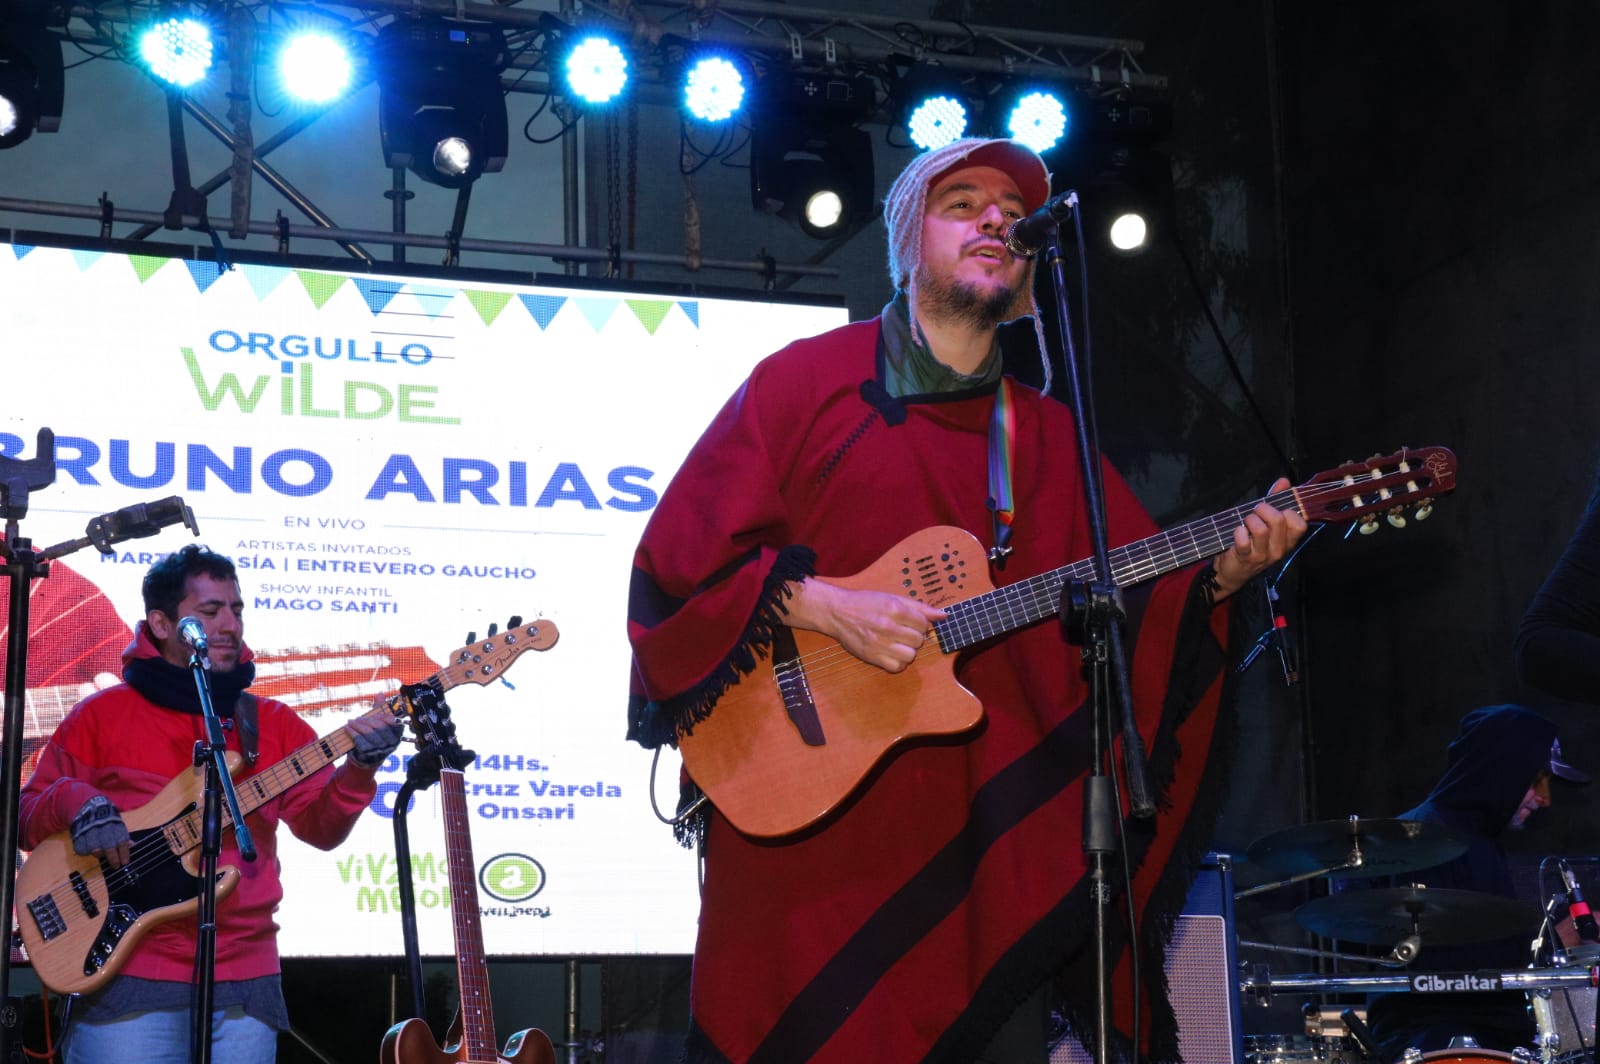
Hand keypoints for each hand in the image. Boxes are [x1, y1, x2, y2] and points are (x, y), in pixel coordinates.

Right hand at [70, 794, 129, 868]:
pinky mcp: (77, 834)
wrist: (88, 807)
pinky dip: (85, 851)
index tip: (125, 862)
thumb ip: (123, 836)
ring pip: (94, 848)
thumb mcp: (117, 824)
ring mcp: (89, 830)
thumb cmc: (107, 820)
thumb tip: (132, 846)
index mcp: (115, 823)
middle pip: (108, 845)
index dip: (124, 852)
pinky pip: (81, 848)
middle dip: (112, 857)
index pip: (121, 839)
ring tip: (101, 855)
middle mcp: (103, 826)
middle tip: (115, 866)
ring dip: (99, 854)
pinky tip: (89, 850)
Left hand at [347, 705, 404, 768]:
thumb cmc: (375, 735)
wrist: (367, 756)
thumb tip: (380, 693)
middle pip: (380, 728)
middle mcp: (391, 743)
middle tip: (358, 718)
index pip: (393, 723)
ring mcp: (380, 749)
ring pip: (369, 734)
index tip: (376, 714)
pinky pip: (360, 741)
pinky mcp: (369, 754)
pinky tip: (347, 728)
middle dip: (367, 721)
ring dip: (358, 726)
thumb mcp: (378, 721)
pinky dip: (353, 733)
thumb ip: (380, 707)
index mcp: (397, 733)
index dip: (384, 718)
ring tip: (350, 721)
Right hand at [783, 579, 946, 672]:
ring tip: (897, 643)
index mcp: (894, 609)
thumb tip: (943, 615)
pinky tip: (892, 652)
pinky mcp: (872, 657)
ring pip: (910, 655)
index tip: (912, 623)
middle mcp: (887, 627)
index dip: (920, 624)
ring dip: (907, 650)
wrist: (837, 612)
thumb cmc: (866, 603)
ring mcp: (879, 643)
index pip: (923, 624)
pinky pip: (897, 667)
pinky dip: (898, 662)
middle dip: (914, 637)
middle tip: (903, 632)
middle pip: (918, 640)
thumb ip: (919, 607)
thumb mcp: (892, 598)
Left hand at [1211, 477, 1307, 601]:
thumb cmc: (1250, 542)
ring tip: (1245, 523)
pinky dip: (1238, 531)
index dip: (1288, 511)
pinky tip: (1237, 532)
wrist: (1232, 571)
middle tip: (1255, 512)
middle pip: (1279, 520)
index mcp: (1287, 541)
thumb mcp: (1266, 522)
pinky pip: (1243, 539)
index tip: (1276, 509)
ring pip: (1261, 529)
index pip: (1300, 524)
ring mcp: (1263, 555)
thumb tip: (1284, 481)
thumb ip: (1276, 501)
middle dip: (1263, 509)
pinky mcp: (1245, 558)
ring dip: (1249, 519)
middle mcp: (1279, 549)